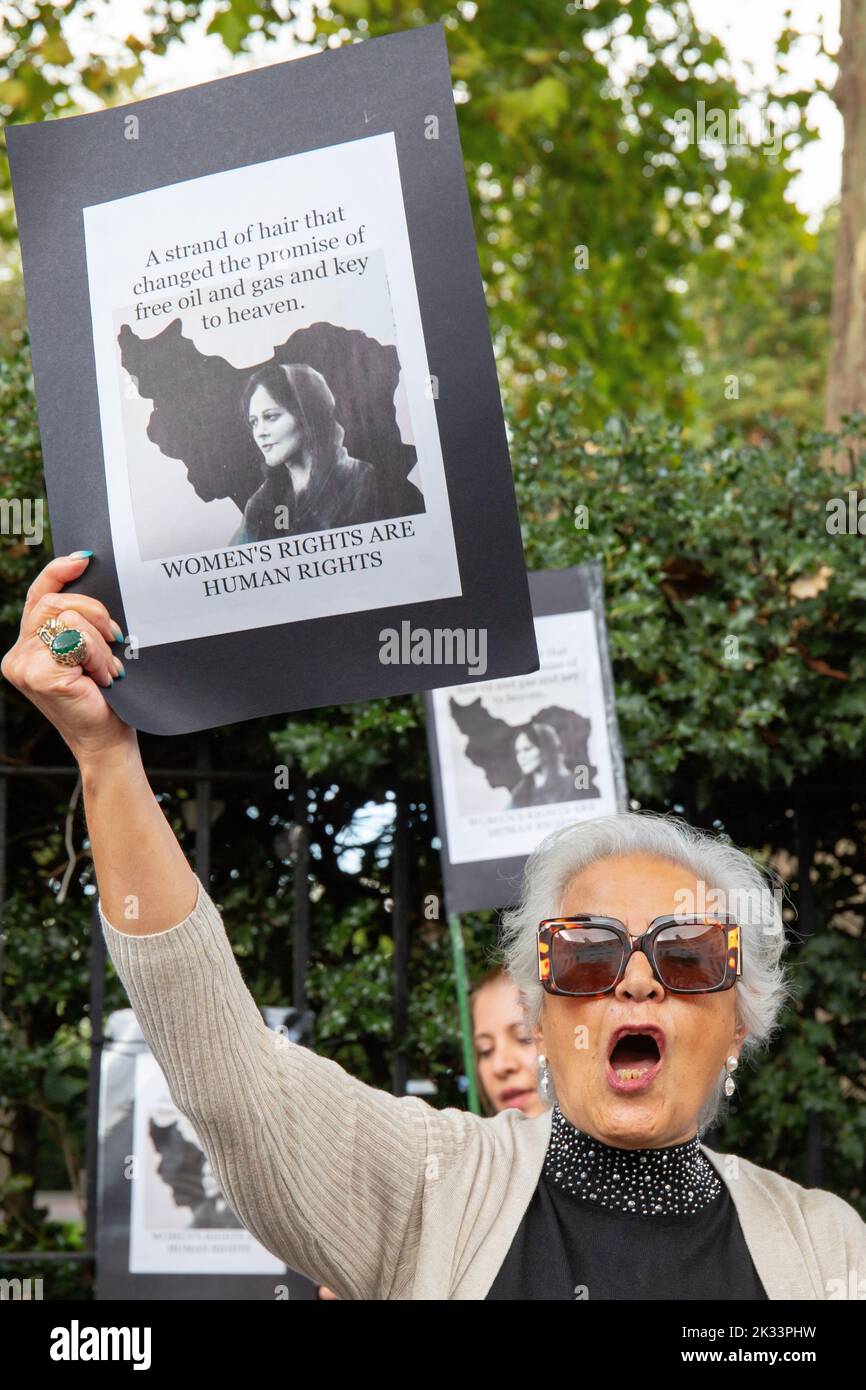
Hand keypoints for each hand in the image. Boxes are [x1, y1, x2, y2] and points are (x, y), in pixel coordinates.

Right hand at [1, 553, 136, 764]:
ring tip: (109, 669)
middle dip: (95, 613)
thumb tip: (92, 579)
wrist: (107, 741)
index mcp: (28, 645)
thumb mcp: (90, 652)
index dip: (58, 572)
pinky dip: (98, 656)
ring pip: (70, 621)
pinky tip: (105, 677)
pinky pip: (76, 641)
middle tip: (115, 637)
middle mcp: (18, 654)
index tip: (84, 561)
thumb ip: (80, 623)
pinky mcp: (37, 675)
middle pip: (56, 602)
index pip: (38, 596)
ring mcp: (24, 665)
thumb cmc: (104, 697)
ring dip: (100, 643)